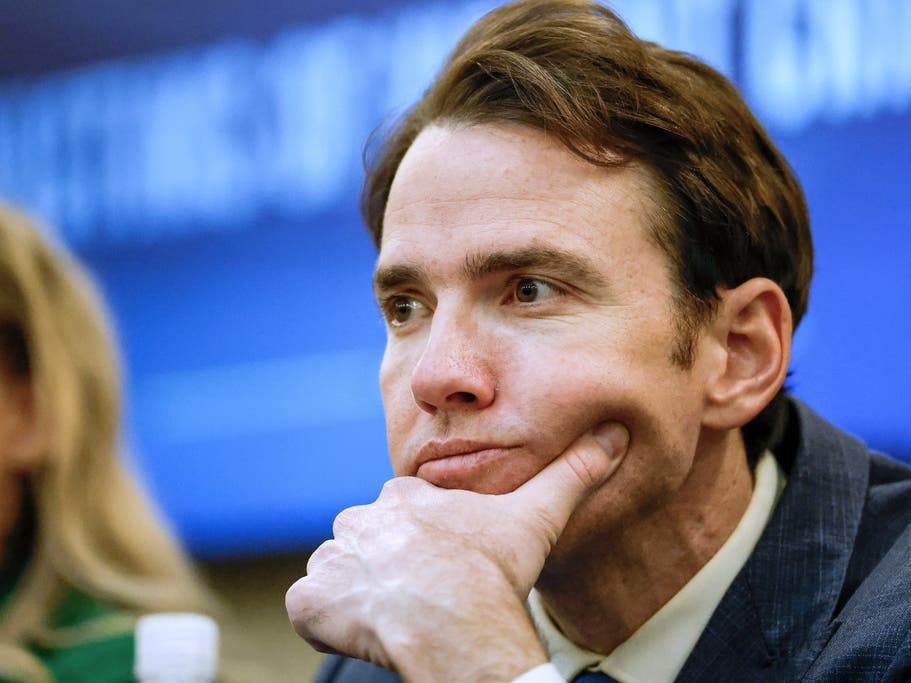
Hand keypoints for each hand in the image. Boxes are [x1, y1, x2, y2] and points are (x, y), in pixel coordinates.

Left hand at [286, 422, 627, 682]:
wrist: (457, 623)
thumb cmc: (493, 572)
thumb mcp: (536, 515)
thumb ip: (572, 472)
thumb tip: (613, 434)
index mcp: (404, 497)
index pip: (400, 512)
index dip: (419, 542)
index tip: (440, 565)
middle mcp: (361, 520)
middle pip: (366, 540)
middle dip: (384, 564)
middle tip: (418, 592)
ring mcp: (333, 560)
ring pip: (338, 571)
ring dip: (356, 592)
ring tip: (395, 614)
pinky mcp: (312, 602)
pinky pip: (309, 608)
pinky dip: (326, 620)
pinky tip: (363, 630)